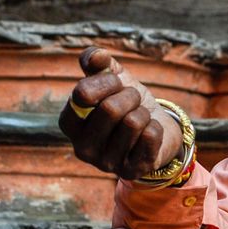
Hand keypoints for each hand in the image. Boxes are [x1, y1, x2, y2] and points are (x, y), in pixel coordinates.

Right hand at [58, 47, 182, 178]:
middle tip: (133, 99)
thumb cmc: (127, 103)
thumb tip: (96, 56)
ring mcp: (106, 163)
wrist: (157, 129)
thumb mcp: (113, 79)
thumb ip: (99, 63)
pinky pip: (150, 136)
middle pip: (110, 109)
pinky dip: (156, 127)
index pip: (82, 95)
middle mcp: (82, 148)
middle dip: (130, 96)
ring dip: (143, 112)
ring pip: (133, 122)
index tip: (115, 82)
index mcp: (70, 123)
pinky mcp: (131, 171)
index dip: (106, 82)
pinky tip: (149, 133)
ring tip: (140, 116)